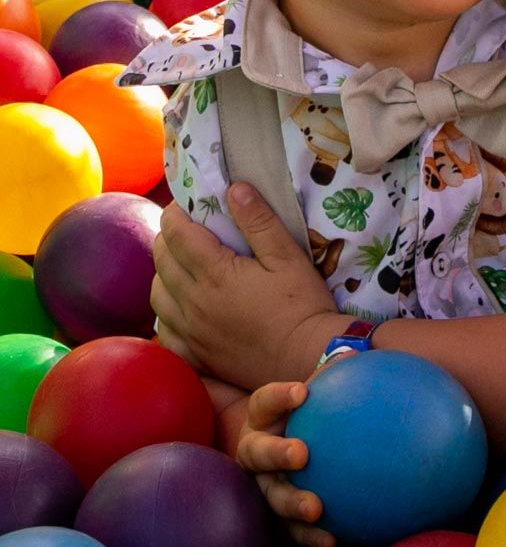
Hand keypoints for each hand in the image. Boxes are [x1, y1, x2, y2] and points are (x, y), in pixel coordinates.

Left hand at [150, 183, 348, 387]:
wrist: (307, 358)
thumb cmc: (303, 305)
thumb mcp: (289, 256)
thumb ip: (260, 222)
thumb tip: (235, 188)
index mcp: (216, 273)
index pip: (178, 235)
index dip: (176, 214)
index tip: (184, 204)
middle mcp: (194, 302)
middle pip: (162, 261)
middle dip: (167, 239)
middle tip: (183, 230)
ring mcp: (191, 331)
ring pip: (156, 295)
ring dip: (163, 273)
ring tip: (180, 265)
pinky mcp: (195, 355)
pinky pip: (163, 330)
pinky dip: (165, 312)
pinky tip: (181, 306)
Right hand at [236, 381, 335, 546]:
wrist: (312, 444)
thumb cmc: (319, 413)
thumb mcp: (327, 394)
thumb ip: (338, 377)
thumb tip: (354, 354)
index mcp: (265, 419)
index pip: (265, 402)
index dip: (279, 396)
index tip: (303, 392)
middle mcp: (256, 452)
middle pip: (257, 453)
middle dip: (276, 454)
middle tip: (301, 454)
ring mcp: (264, 485)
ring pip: (270, 496)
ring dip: (291, 503)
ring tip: (315, 508)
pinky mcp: (277, 515)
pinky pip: (291, 530)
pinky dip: (311, 536)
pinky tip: (334, 541)